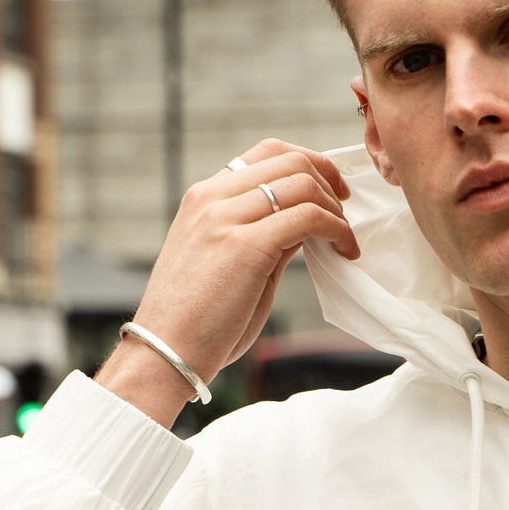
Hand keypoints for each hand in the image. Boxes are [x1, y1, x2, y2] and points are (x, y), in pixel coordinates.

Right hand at [98, 144, 359, 424]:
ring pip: (302, 182)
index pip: (265, 154)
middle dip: (329, 180)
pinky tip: (343, 251)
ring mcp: (225, 218)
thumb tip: (305, 220)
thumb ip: (263, 235)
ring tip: (343, 239)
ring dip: (335, 208)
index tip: (330, 191)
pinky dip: (336, 229)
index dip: (308, 164)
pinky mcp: (246, 245)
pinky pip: (308, 216)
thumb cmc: (196, 321)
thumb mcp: (229, 264)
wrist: (163, 354)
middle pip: (288, 159)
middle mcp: (211, 199)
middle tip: (345, 213)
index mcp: (203, 198)